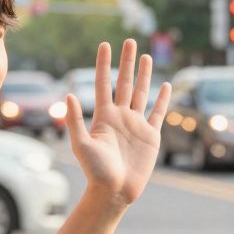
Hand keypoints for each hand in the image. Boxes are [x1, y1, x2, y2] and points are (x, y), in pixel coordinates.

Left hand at [65, 39, 170, 207]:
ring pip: (141, 93)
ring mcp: (136, 125)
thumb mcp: (81, 145)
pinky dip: (162, 99)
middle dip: (127, 62)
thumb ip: (74, 120)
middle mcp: (120, 116)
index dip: (103, 64)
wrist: (114, 192)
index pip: (103, 84)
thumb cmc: (95, 171)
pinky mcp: (151, 136)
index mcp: (103, 116)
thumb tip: (68, 94)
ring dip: (144, 75)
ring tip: (147, 56)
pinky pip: (157, 113)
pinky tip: (165, 85)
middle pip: (124, 83)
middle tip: (130, 41)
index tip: (105, 44)